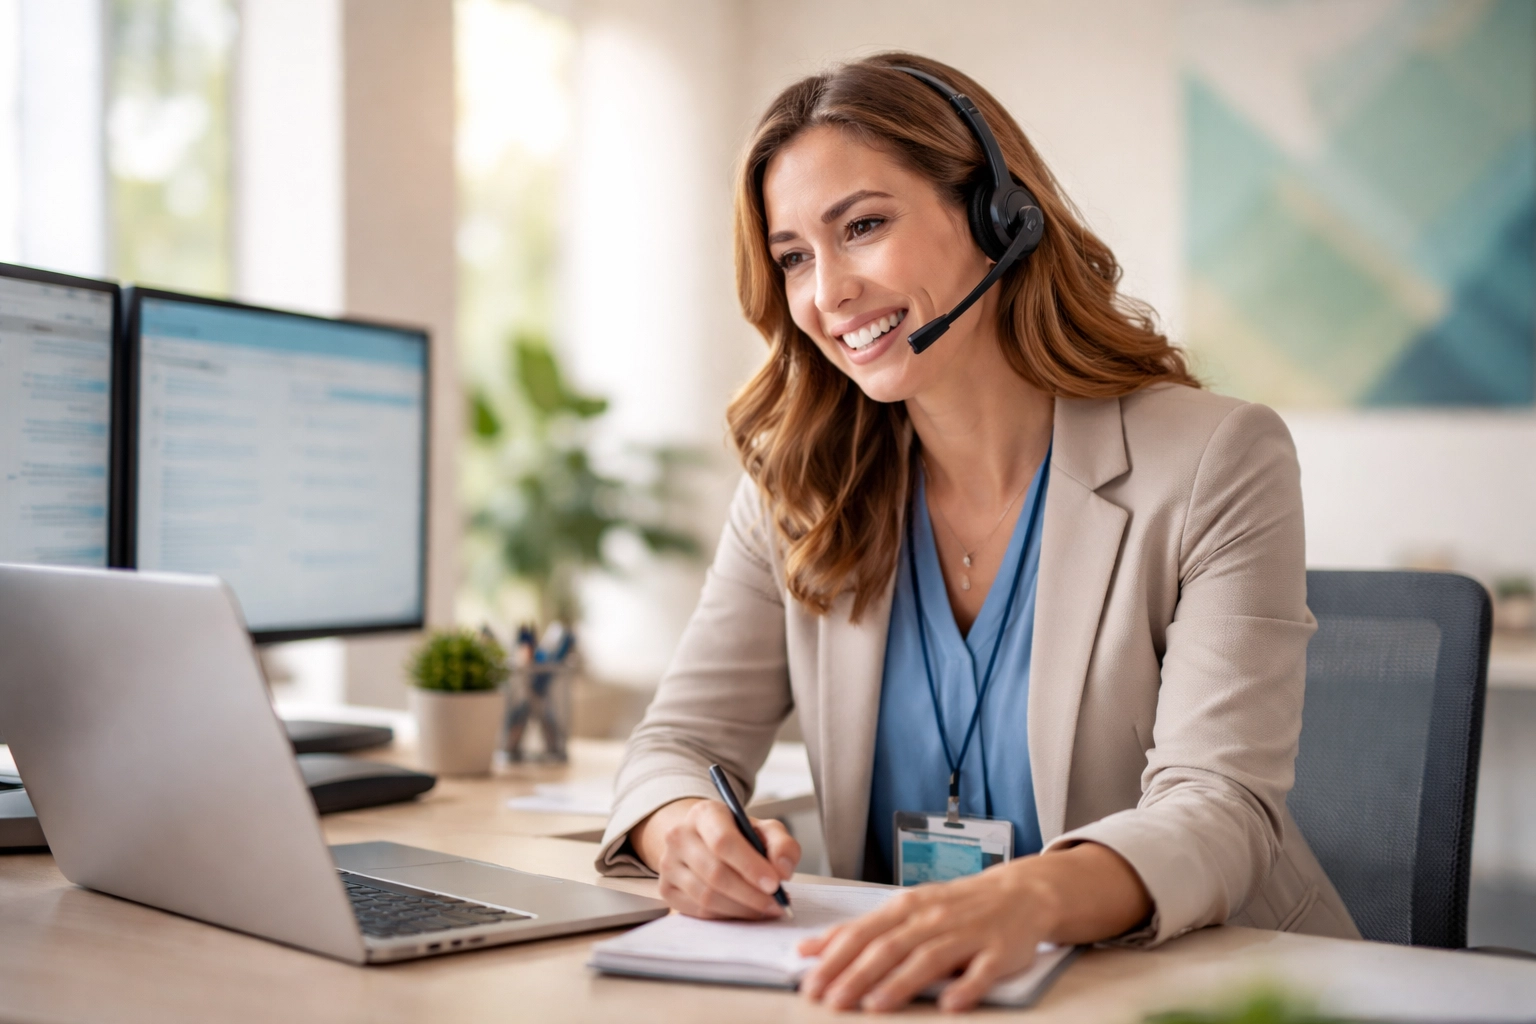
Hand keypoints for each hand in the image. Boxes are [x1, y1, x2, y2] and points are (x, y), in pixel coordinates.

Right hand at [629, 797, 800, 919]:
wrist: (704, 841)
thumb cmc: (738, 836)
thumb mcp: (764, 830)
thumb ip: (782, 845)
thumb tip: (783, 870)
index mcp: (704, 814)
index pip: (723, 842)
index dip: (750, 866)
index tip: (774, 884)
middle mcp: (679, 836)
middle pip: (715, 873)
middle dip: (750, 894)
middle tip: (776, 903)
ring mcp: (668, 864)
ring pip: (706, 896)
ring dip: (741, 908)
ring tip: (764, 908)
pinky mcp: (666, 889)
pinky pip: (699, 911)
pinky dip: (726, 915)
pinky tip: (743, 910)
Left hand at [798, 842, 1149, 1012]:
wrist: (1019, 892)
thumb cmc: (954, 906)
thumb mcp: (905, 909)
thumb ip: (860, 930)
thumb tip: (809, 950)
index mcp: (907, 907)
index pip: (863, 932)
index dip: (834, 957)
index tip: (809, 981)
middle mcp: (933, 917)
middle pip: (889, 946)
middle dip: (856, 974)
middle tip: (830, 1000)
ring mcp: (967, 933)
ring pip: (929, 957)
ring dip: (901, 982)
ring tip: (875, 1005)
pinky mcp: (998, 951)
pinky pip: (982, 971)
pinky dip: (966, 987)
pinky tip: (951, 1004)